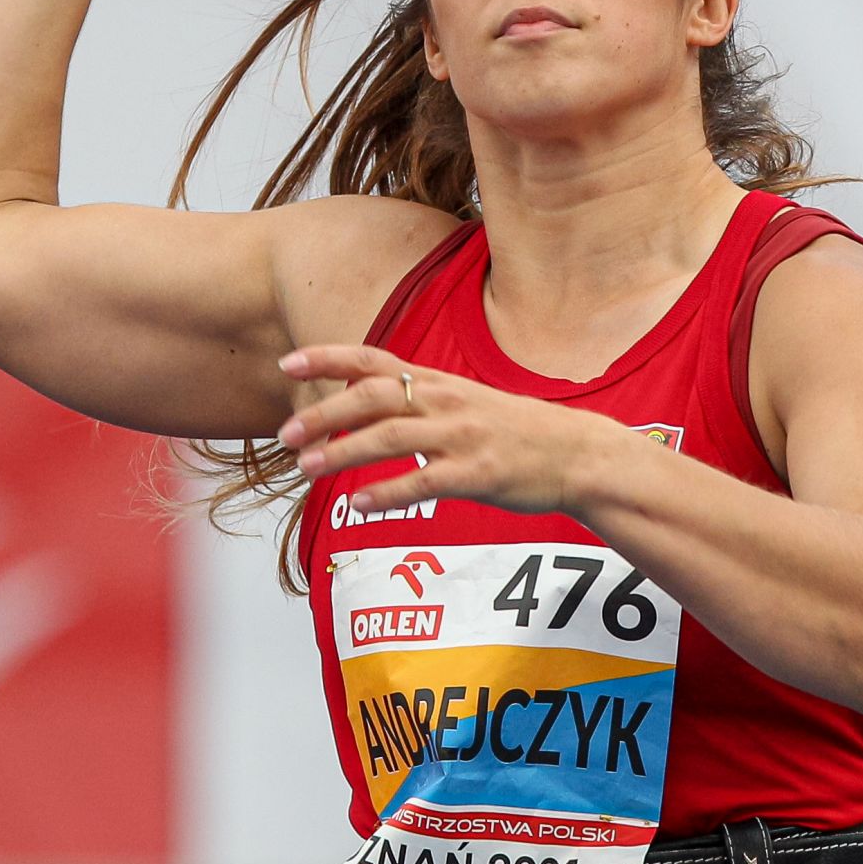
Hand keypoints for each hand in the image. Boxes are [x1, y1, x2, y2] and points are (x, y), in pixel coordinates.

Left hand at [276, 345, 627, 517]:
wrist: (576, 454)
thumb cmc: (514, 431)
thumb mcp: (464, 401)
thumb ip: (417, 398)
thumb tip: (363, 400)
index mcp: (438, 383)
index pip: (373, 360)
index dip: (328, 358)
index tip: (287, 361)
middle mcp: (445, 402)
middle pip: (373, 398)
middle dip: (324, 414)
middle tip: (285, 434)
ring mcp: (462, 437)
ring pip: (390, 439)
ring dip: (343, 453)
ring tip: (307, 470)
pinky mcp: (478, 474)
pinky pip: (423, 483)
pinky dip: (386, 495)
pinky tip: (358, 505)